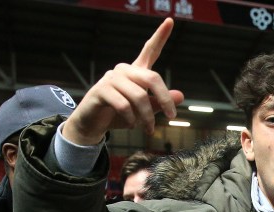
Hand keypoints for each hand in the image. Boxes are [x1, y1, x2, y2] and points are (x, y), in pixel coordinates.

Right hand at [63, 18, 183, 145]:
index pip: (150, 50)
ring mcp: (111, 79)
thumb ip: (160, 103)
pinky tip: (131, 125)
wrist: (92, 124)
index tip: (170, 20)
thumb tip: (181, 96)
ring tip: (148, 129)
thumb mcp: (143, 111)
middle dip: (165, 99)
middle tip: (172, 116)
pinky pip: (124, 105)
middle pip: (152, 78)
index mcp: (136, 72)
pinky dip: (131, 119)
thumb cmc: (119, 115)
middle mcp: (124, 71)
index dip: (160, 36)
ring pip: (139, 96)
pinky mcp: (101, 90)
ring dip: (147, 117)